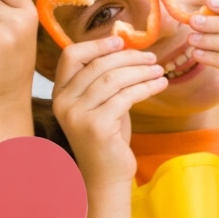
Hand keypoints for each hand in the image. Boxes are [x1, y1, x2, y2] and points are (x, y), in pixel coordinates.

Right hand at [52, 37, 165, 190]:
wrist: (106, 176)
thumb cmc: (107, 137)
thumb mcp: (100, 103)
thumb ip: (103, 78)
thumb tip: (123, 45)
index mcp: (60, 93)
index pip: (71, 56)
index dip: (96, 45)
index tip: (120, 41)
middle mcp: (63, 103)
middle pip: (97, 65)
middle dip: (129, 58)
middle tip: (151, 58)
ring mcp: (77, 115)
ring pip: (113, 79)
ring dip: (141, 71)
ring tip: (158, 70)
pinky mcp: (96, 127)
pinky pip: (126, 97)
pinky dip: (146, 87)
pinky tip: (159, 85)